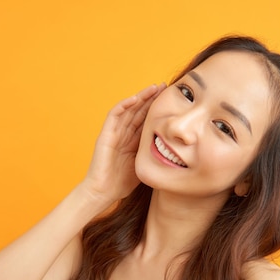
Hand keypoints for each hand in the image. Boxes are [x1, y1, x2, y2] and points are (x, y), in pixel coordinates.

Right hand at [82, 83, 165, 203]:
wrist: (103, 192)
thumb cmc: (122, 183)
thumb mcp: (144, 164)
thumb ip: (154, 155)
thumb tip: (176, 151)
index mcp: (132, 140)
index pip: (146, 119)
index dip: (157, 109)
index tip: (172, 99)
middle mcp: (123, 134)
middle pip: (138, 111)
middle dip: (151, 98)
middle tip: (165, 86)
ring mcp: (114, 133)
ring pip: (128, 109)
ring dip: (140, 97)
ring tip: (153, 88)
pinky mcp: (105, 134)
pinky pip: (114, 115)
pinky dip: (124, 106)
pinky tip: (135, 98)